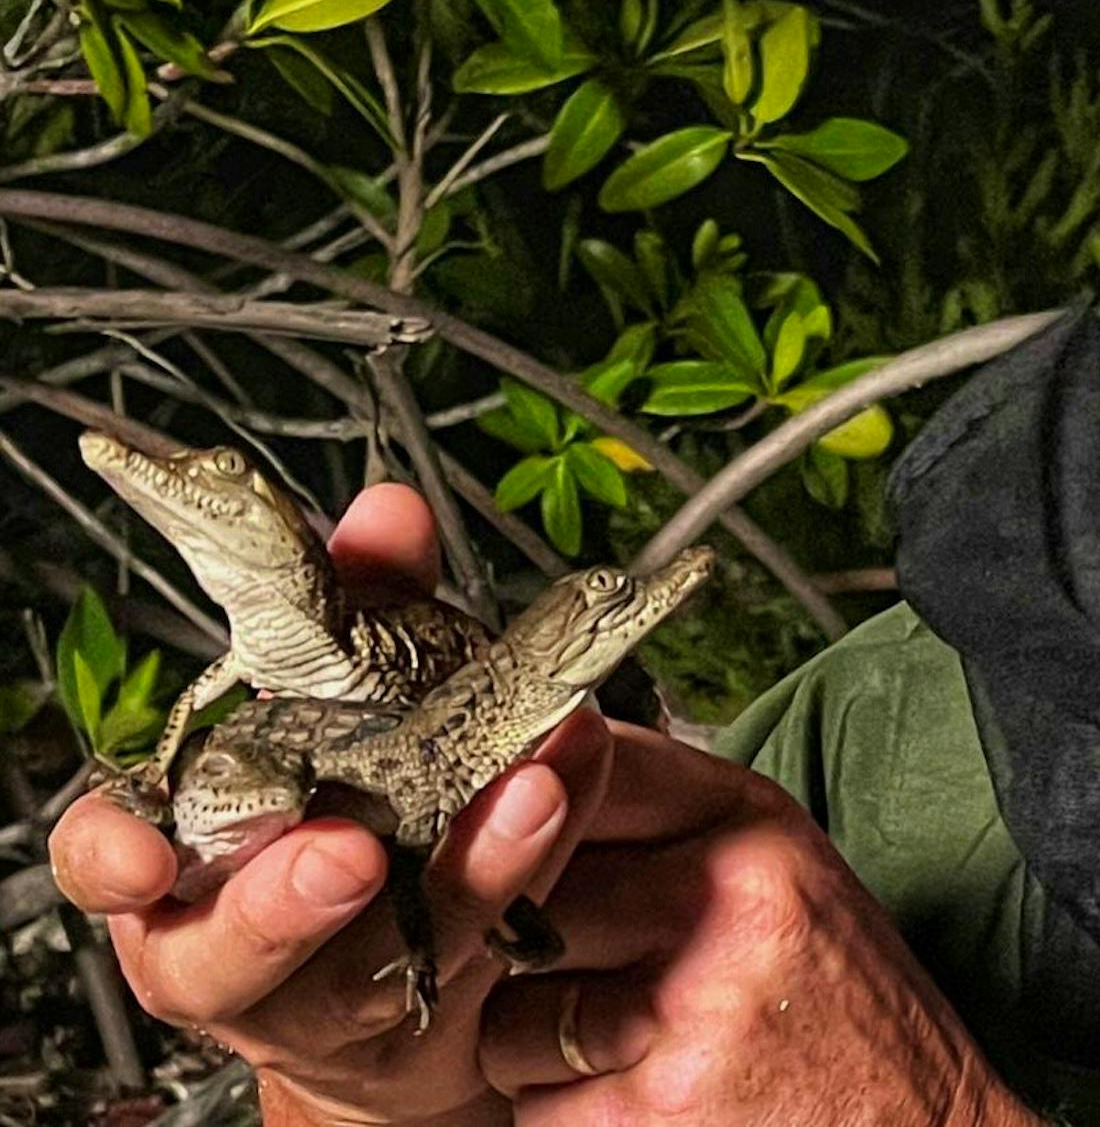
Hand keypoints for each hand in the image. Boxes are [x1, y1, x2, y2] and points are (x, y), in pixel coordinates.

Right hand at [48, 484, 613, 1125]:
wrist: (408, 928)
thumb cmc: (346, 794)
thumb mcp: (342, 688)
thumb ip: (361, 602)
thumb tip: (390, 512)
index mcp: (183, 854)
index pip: (109, 860)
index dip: (115, 858)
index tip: (142, 857)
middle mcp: (238, 937)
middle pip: (232, 953)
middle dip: (284, 908)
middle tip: (349, 853)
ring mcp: (331, 994)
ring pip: (374, 970)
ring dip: (460, 877)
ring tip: (523, 798)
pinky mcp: (427, 1008)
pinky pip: (482, 948)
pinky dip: (534, 863)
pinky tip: (569, 791)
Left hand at [477, 723, 1044, 1125]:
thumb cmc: (841, 1003)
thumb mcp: (782, 867)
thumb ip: (666, 814)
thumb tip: (525, 770)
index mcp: (753, 827)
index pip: (585, 770)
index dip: (525, 802)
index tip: (506, 825)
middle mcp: (724, 903)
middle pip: (527, 891)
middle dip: (520, 938)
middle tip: (568, 962)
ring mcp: (688, 1011)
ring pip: (505, 1009)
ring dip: (526, 1041)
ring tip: (613, 1043)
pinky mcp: (655, 1112)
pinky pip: (531, 1103)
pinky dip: (558, 1113)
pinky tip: (630, 1098)